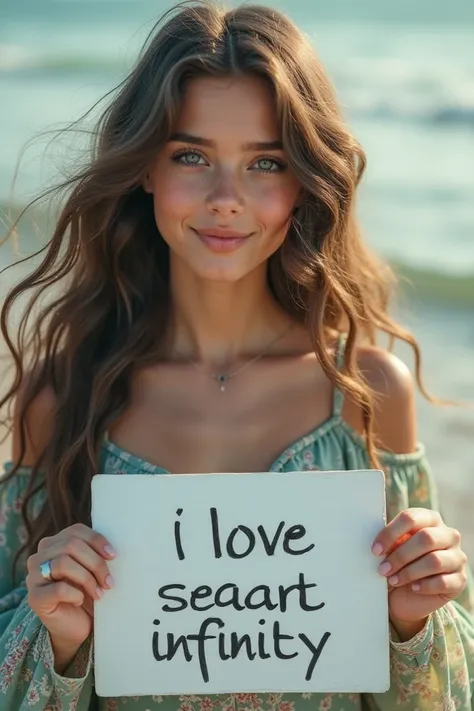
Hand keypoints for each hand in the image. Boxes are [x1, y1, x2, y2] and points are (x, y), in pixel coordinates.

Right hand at [26, 523, 115, 671]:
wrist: (75, 625)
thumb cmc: (86, 592)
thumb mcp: (91, 568)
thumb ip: (94, 553)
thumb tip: (112, 548)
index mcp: (53, 544)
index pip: (75, 531)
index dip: (96, 540)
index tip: (113, 555)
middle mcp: (39, 557)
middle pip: (71, 545)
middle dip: (95, 563)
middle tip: (109, 582)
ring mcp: (33, 577)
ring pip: (63, 563)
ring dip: (88, 579)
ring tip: (99, 593)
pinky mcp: (34, 598)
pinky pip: (58, 589)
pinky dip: (75, 595)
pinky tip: (80, 601)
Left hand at [372, 508, 467, 637]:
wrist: (410, 595)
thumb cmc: (401, 564)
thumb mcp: (393, 549)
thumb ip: (391, 542)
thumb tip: (379, 546)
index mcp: (430, 519)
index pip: (411, 518)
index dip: (390, 533)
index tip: (375, 550)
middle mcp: (448, 535)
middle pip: (426, 538)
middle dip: (400, 555)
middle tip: (383, 568)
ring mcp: (457, 557)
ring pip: (434, 561)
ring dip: (409, 572)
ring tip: (393, 580)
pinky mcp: (460, 580)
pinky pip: (443, 582)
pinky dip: (424, 585)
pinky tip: (413, 588)